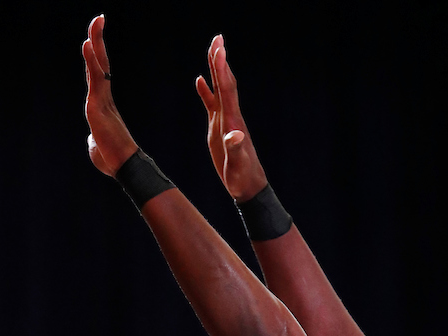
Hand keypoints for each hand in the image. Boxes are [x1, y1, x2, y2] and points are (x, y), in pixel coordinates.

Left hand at [82, 15, 137, 175]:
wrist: (123, 167)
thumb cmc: (112, 160)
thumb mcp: (97, 147)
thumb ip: (94, 139)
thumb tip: (94, 141)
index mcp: (103, 104)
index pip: (98, 75)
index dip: (96, 57)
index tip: (95, 39)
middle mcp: (103, 98)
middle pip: (99, 63)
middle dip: (98, 40)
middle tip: (99, 19)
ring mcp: (101, 99)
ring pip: (97, 65)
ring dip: (96, 41)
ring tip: (97, 21)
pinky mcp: (97, 105)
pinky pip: (94, 78)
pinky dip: (91, 60)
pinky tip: (88, 44)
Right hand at [196, 35, 266, 202]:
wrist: (247, 185)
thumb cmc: (242, 177)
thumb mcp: (237, 165)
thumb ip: (235, 148)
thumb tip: (234, 134)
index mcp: (232, 121)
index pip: (227, 90)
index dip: (222, 70)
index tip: (218, 49)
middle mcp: (230, 116)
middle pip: (224, 82)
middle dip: (220, 60)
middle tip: (217, 38)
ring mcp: (224, 120)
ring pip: (219, 89)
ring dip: (215, 69)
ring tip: (212, 49)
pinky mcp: (218, 128)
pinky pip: (211, 104)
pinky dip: (206, 91)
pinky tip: (200, 81)